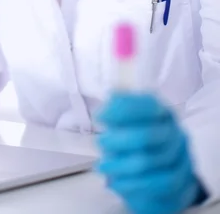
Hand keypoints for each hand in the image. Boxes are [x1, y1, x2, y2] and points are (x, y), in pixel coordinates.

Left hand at [96, 93, 206, 213]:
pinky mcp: (180, 181)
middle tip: (100, 142)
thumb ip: (120, 108)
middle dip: (119, 140)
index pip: (148, 105)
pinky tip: (114, 181)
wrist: (163, 173)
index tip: (100, 115)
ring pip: (149, 161)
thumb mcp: (127, 122)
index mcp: (163, 112)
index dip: (123, 109)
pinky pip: (155, 184)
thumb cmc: (137, 140)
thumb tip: (113, 95)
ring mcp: (181, 157)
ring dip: (121, 164)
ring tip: (102, 165)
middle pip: (147, 135)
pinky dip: (132, 184)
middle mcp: (175, 132)